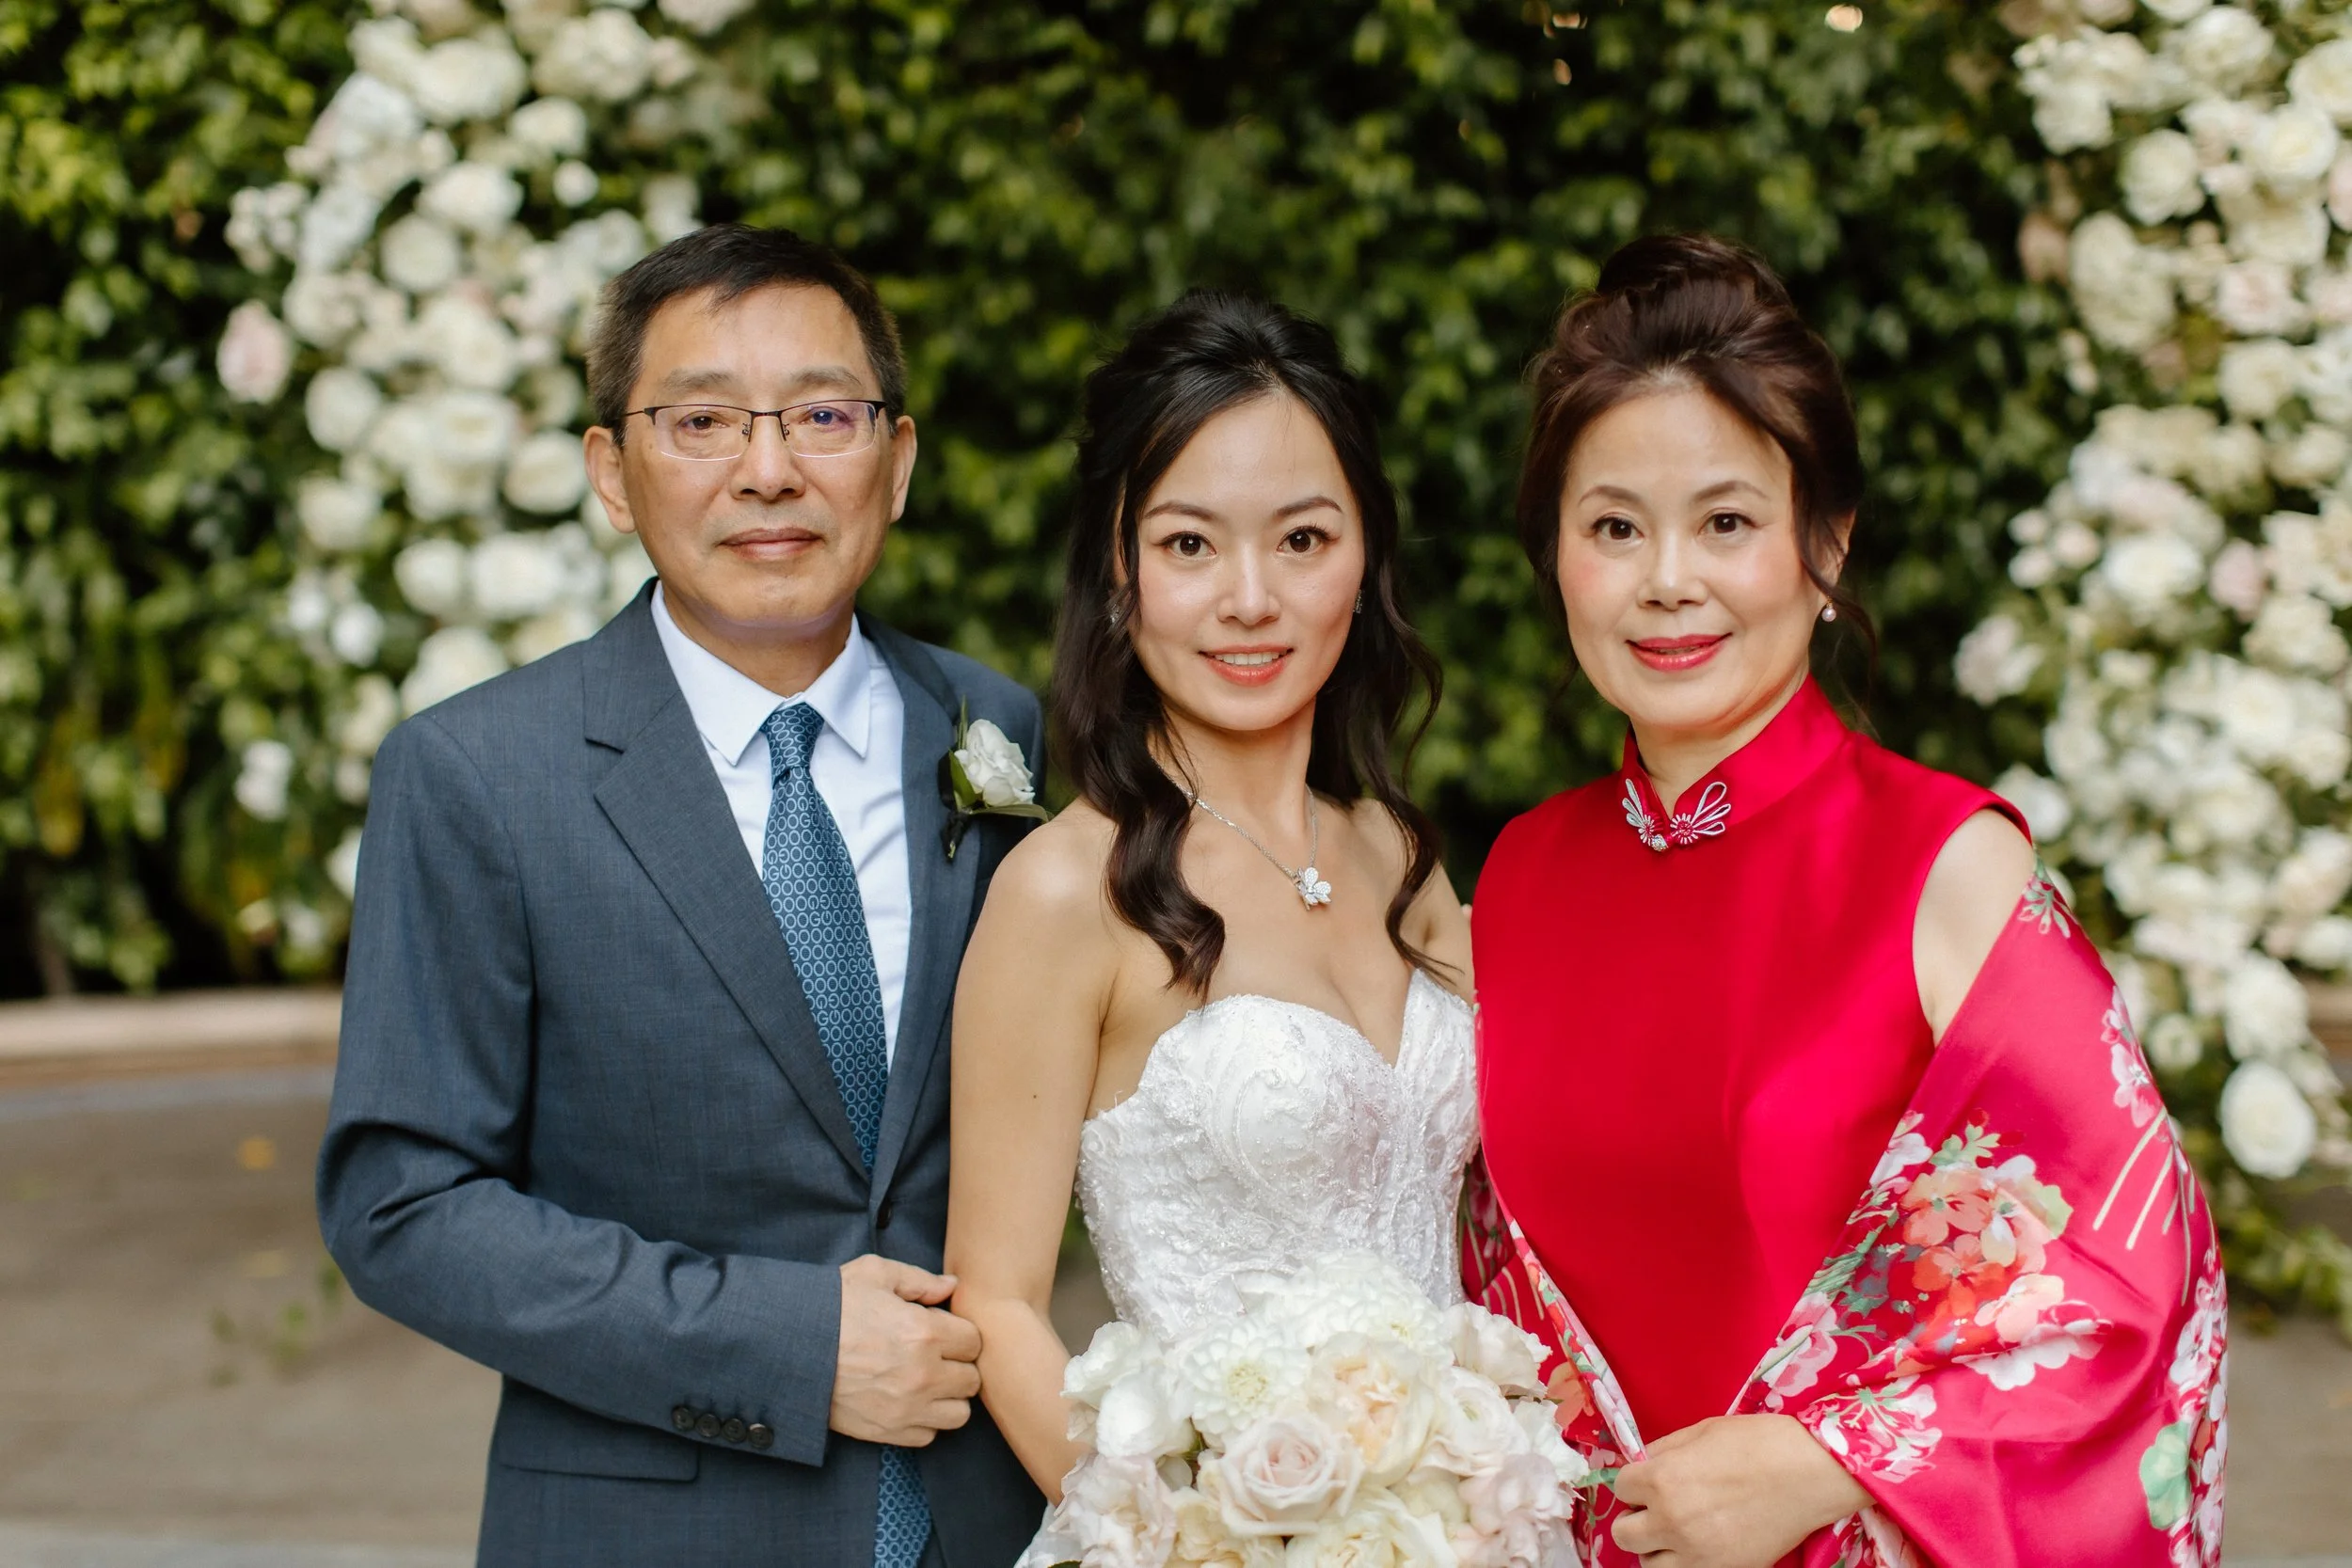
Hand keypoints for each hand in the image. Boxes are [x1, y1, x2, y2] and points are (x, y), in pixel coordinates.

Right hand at [830, 1255, 983, 1446]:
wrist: (787, 1347)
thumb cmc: (830, 1306)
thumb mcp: (874, 1275)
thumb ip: (920, 1280)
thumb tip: (952, 1286)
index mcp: (924, 1332)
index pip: (975, 1341)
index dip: (960, 1334)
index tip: (943, 1332)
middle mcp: (923, 1374)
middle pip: (972, 1379)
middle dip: (958, 1365)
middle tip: (936, 1356)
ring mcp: (906, 1407)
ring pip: (959, 1413)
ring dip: (948, 1397)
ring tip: (926, 1381)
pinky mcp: (887, 1431)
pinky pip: (929, 1435)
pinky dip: (924, 1420)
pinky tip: (907, 1400)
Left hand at [1610, 1414, 1868, 1566]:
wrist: (1810, 1472)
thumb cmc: (1758, 1442)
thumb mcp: (1700, 1431)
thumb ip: (1664, 1452)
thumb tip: (1642, 1465)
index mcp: (1662, 1480)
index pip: (1620, 1488)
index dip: (1635, 1482)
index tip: (1650, 1480)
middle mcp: (1672, 1521)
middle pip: (1624, 1533)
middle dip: (1637, 1518)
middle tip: (1657, 1509)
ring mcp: (1698, 1553)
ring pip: (1649, 1564)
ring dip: (1657, 1548)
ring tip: (1678, 1532)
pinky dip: (1685, 1563)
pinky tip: (1700, 1546)